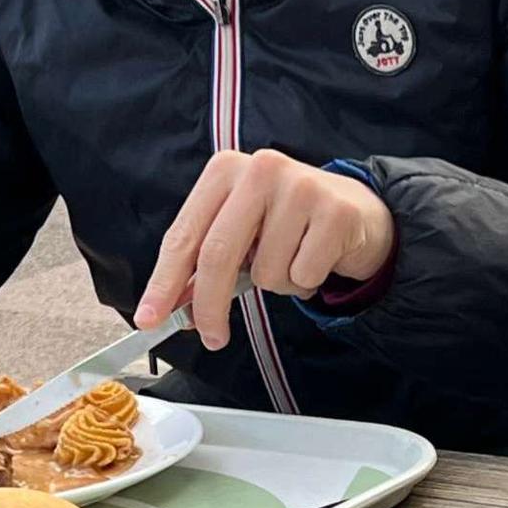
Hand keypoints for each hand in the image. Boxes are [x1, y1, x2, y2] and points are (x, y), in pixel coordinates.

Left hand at [138, 149, 394, 351]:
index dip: (164, 282)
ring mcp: (301, 186)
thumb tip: (168, 308)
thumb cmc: (288, 225)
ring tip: (293, 260)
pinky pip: (303, 275)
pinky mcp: (336, 212)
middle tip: (212, 337)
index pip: (185, 235)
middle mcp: (260, 169)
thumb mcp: (240, 234)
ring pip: (266, 272)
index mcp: (225, 170)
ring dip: (278, 283)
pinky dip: (307, 281)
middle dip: (210, 305)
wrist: (358, 211)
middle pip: (217, 254)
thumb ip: (203, 264)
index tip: (149, 319)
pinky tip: (317, 257)